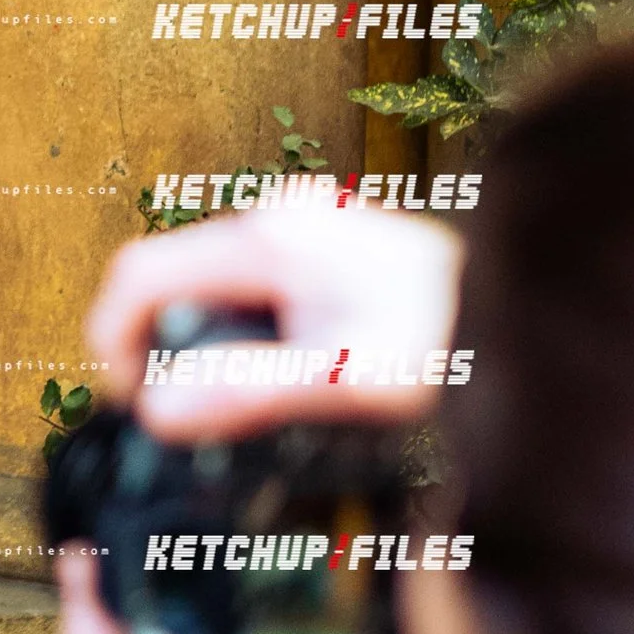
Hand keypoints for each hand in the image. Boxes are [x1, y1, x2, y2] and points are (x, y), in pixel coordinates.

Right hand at [83, 199, 460, 439]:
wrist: (521, 307)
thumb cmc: (447, 339)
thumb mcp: (344, 379)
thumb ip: (250, 391)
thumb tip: (160, 412)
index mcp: (269, 240)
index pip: (142, 272)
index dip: (112, 336)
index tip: (123, 393)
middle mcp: (278, 221)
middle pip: (171, 278)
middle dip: (158, 344)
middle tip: (172, 411)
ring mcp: (300, 230)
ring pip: (209, 284)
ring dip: (200, 341)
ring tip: (224, 399)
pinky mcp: (321, 249)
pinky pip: (248, 287)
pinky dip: (238, 331)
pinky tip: (272, 373)